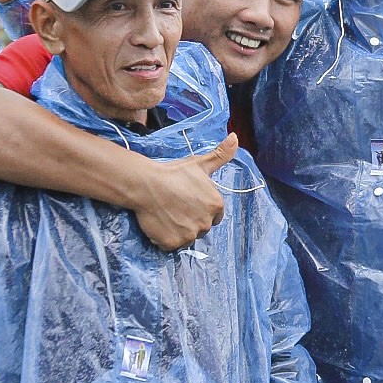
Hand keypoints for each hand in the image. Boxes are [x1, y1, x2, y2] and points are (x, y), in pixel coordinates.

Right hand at [128, 134, 237, 249]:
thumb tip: (235, 137)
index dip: (201, 209)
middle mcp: (206, 223)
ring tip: (166, 214)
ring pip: (187, 238)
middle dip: (191, 221)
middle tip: (175, 207)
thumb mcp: (200, 163)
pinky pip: (171, 245)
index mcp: (216, 205)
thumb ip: (221, 154)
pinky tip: (159, 223)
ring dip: (178, 231)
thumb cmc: (173, 173)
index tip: (188, 202)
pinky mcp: (173, 243)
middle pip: (202, 228)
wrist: (146, 183)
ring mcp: (190, 235)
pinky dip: (165, 238)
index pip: (215, 216)